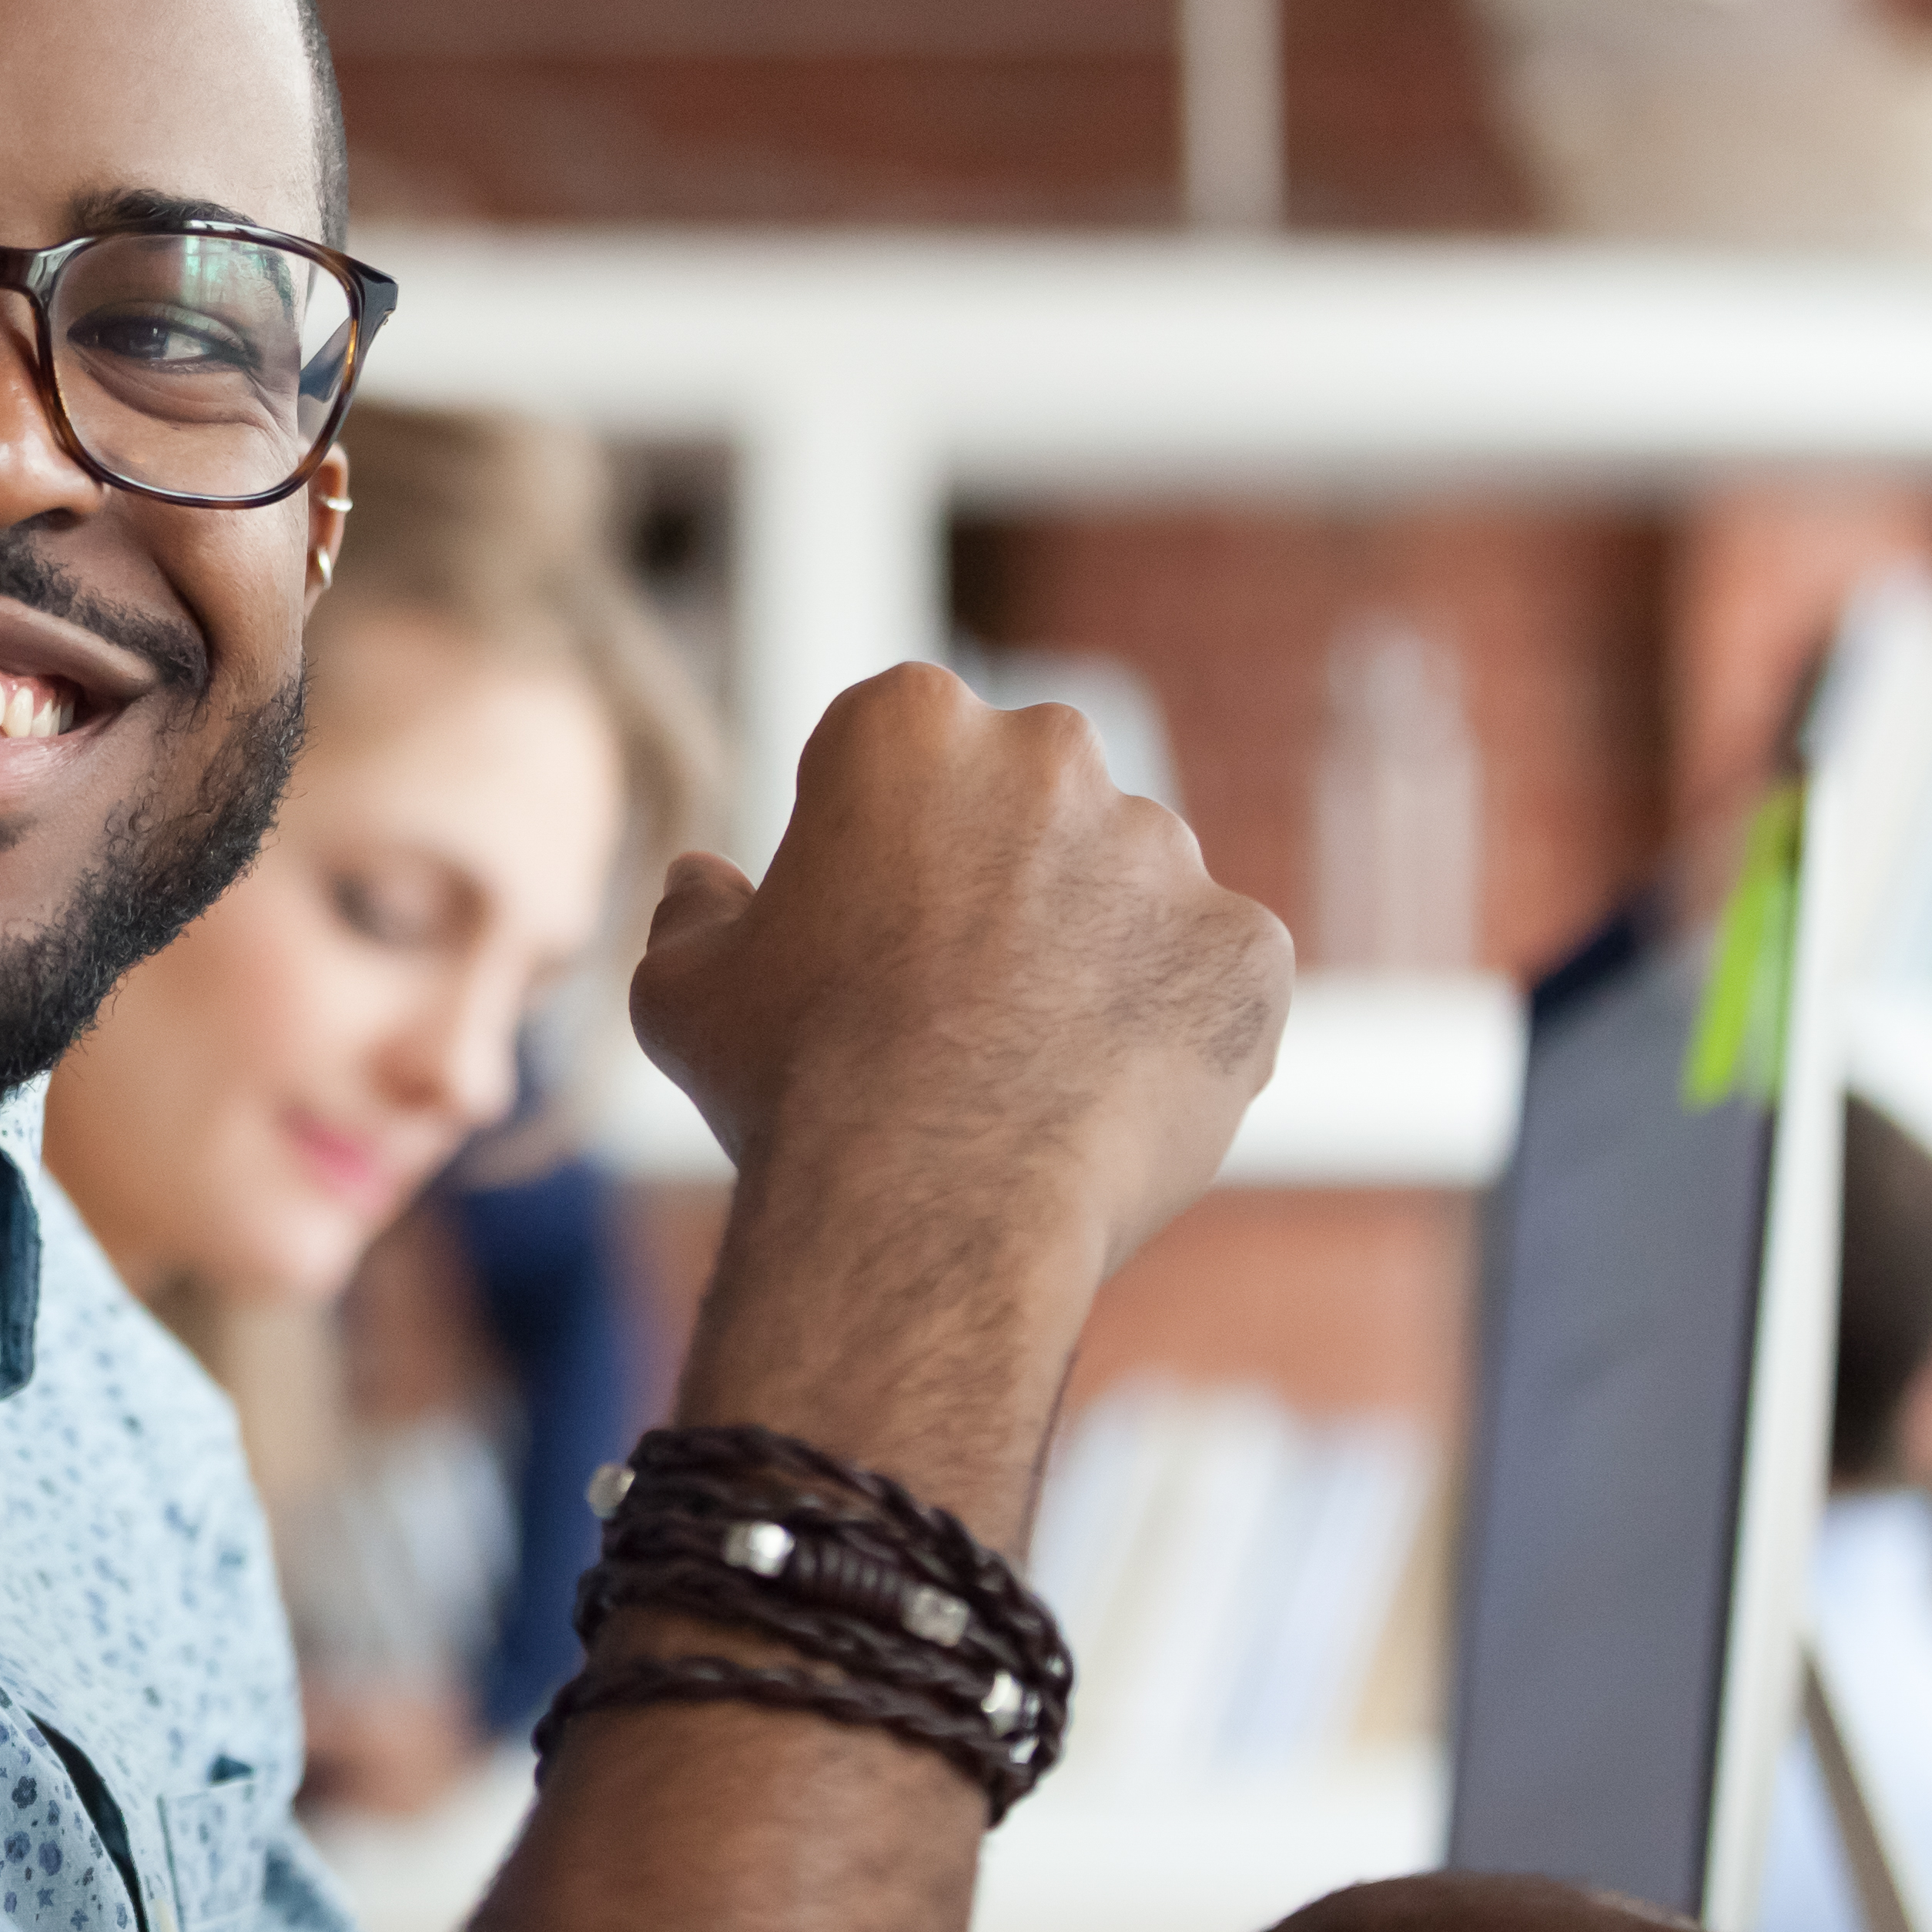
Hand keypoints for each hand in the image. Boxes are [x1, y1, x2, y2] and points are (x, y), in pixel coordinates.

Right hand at [632, 662, 1287, 1285]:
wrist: (929, 1207)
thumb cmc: (790, 1084)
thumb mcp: (682, 987)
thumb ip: (695, 910)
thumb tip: (703, 880)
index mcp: (906, 724)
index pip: (904, 750)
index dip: (878, 839)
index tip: (867, 922)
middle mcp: (1050, 753)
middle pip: (1032, 799)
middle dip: (1002, 872)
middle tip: (954, 993)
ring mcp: (1165, 848)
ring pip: (1129, 886)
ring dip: (1093, 948)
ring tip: (1031, 1066)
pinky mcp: (1249, 947)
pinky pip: (1215, 975)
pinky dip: (1175, 1026)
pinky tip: (1105, 1099)